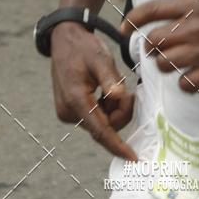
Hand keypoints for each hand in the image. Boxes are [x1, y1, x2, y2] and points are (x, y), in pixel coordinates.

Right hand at [51, 21, 135, 159]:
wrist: (65, 40)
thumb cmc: (84, 47)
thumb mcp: (100, 58)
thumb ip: (110, 79)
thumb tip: (119, 96)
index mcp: (76, 100)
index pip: (100, 131)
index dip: (118, 145)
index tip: (132, 157)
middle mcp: (69, 112)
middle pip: (105, 126)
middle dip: (120, 111)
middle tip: (126, 89)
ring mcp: (67, 112)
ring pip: (102, 122)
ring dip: (113, 108)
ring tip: (112, 84)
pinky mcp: (70, 110)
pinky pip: (95, 117)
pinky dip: (106, 106)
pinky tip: (105, 89)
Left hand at [121, 0, 198, 92]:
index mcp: (194, 6)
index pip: (152, 10)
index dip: (132, 19)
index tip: (124, 28)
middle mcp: (195, 29)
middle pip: (153, 41)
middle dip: (149, 46)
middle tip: (155, 47)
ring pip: (164, 64)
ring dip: (165, 64)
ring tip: (175, 60)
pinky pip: (184, 83)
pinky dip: (185, 82)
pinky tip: (192, 74)